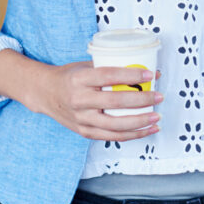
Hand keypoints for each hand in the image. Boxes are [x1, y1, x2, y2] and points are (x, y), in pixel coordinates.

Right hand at [25, 61, 162, 141]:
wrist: (45, 94)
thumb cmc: (70, 77)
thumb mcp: (86, 66)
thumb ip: (112, 67)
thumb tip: (148, 70)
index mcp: (79, 79)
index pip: (109, 76)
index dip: (131, 75)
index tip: (150, 74)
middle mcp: (79, 100)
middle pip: (115, 102)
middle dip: (142, 100)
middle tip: (159, 96)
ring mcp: (81, 119)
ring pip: (114, 125)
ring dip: (139, 122)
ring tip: (156, 117)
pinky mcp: (84, 132)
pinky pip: (111, 137)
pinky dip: (131, 135)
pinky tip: (146, 130)